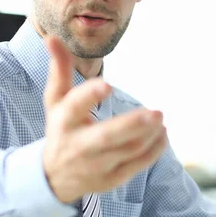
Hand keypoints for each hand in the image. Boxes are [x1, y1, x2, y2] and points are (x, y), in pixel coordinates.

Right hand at [42, 36, 167, 202]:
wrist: (53, 178)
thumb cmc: (61, 129)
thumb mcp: (55, 101)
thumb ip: (59, 70)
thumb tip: (52, 37)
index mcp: (64, 121)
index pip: (75, 106)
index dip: (89, 95)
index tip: (107, 85)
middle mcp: (78, 145)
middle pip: (106, 136)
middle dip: (132, 125)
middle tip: (156, 113)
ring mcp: (95, 165)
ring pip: (126, 151)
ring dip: (148, 136)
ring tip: (161, 119)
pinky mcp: (111, 179)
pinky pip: (135, 165)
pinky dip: (152, 151)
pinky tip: (162, 134)